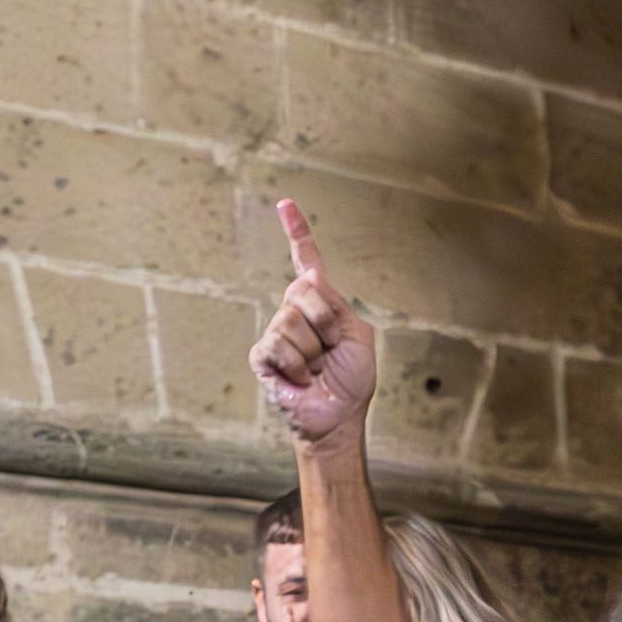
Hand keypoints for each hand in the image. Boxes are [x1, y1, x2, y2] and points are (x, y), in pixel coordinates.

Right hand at [249, 197, 377, 450]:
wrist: (337, 416)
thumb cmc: (351, 379)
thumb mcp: (358, 336)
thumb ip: (337, 307)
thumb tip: (310, 278)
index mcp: (322, 302)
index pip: (306, 260)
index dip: (296, 232)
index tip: (285, 204)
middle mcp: (296, 310)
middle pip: (304, 291)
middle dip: (325, 324)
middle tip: (331, 352)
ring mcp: (277, 331)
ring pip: (291, 322)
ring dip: (313, 352)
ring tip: (317, 370)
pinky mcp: (263, 355)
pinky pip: (278, 345)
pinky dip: (297, 366)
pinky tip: (301, 379)